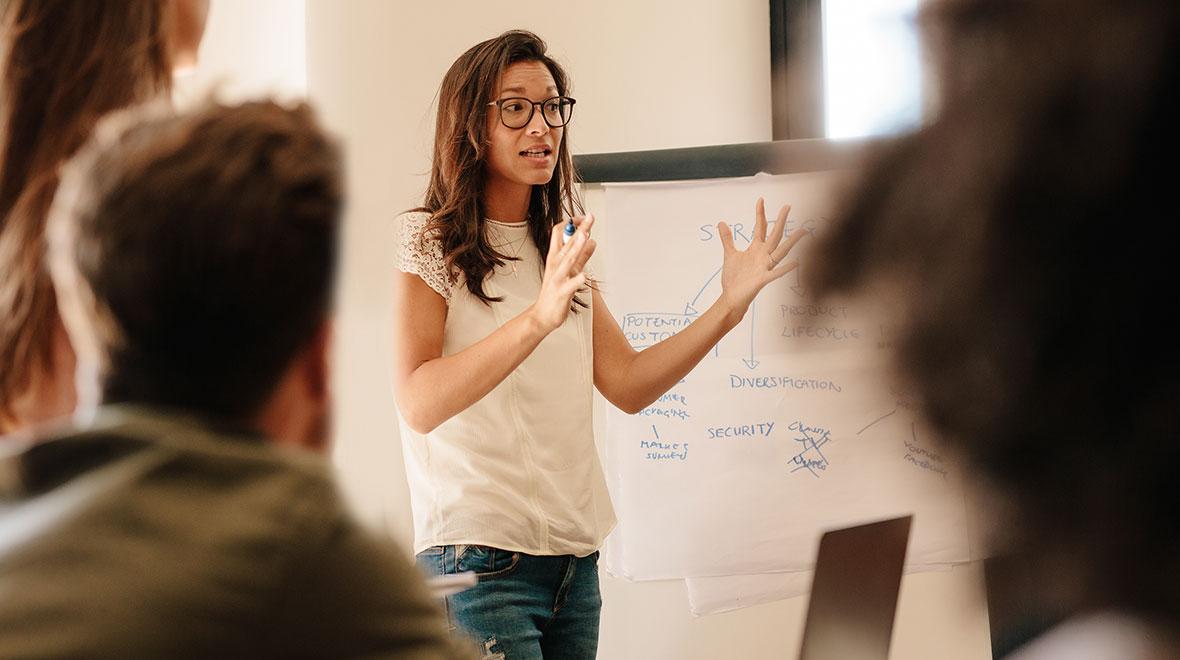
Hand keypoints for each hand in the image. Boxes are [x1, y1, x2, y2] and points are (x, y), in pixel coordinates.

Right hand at [529, 213, 596, 332]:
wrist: (542, 315)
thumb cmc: (555, 292)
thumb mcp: (569, 270)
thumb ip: (582, 256)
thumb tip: (592, 240)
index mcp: (555, 257)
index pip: (559, 233)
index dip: (571, 223)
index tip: (583, 217)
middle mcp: (555, 265)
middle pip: (566, 242)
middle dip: (579, 229)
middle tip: (590, 217)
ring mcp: (557, 279)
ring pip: (568, 260)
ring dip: (576, 248)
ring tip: (585, 236)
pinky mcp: (561, 293)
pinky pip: (569, 286)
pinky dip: (577, 280)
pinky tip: (584, 276)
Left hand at [717, 198, 806, 315]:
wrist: (732, 297)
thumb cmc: (734, 278)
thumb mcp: (729, 254)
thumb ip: (727, 239)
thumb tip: (721, 223)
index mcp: (756, 249)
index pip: (760, 227)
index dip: (760, 214)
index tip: (761, 200)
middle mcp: (763, 255)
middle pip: (774, 235)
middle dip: (780, 221)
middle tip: (788, 206)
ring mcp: (765, 267)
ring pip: (781, 251)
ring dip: (791, 242)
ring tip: (803, 231)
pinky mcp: (763, 279)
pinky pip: (776, 272)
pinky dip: (785, 268)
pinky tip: (796, 262)